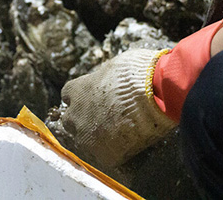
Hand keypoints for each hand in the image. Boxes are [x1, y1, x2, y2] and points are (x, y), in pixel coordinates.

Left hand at [60, 15, 222, 168]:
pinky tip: (132, 144)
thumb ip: (104, 77)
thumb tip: (108, 79)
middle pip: (71, 121)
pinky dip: (117, 152)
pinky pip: (107, 157)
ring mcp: (88, 137)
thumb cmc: (137, 73)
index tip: (94, 98)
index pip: (68, 95)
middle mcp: (76, 115)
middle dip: (84, 119)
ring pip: (86, 141)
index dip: (82, 97)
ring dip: (98, 137)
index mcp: (77, 90)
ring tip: (121, 132)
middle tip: (106, 117)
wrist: (154, 94)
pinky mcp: (105, 155)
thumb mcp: (114, 65)